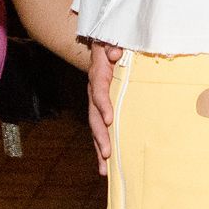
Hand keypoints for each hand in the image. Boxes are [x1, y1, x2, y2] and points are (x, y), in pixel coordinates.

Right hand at [87, 42, 119, 175]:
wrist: (104, 44)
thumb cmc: (113, 42)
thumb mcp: (112, 40)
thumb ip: (113, 45)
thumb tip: (115, 54)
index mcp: (98, 74)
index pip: (98, 91)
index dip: (102, 105)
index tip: (109, 119)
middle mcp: (93, 91)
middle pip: (94, 116)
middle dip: (100, 136)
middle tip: (107, 153)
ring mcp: (96, 102)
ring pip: (95, 127)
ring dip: (99, 148)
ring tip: (104, 169)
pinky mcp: (101, 108)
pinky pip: (101, 128)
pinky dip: (102, 146)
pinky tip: (106, 164)